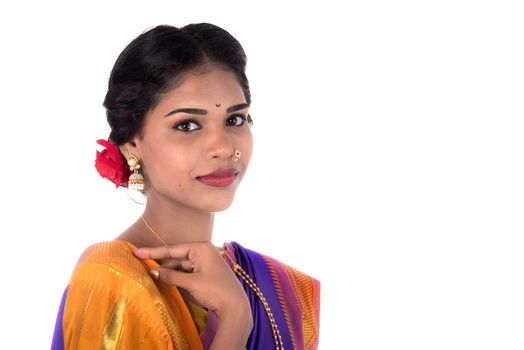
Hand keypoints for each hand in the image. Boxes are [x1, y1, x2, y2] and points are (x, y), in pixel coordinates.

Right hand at [133, 242, 250, 319]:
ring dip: (167, 271)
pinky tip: (164, 279)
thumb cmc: (216, 290)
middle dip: (160, 263)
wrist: (235, 306)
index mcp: (202, 248)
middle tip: (141, 266)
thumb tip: (152, 272)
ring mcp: (204, 262)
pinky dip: (175, 276)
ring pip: (180, 266)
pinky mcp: (205, 273)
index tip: (137, 252)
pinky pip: (186, 272)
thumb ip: (171, 276)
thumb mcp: (191, 282)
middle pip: (176, 257)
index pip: (173, 249)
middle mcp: (203, 252)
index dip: (153, 252)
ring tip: (150, 275)